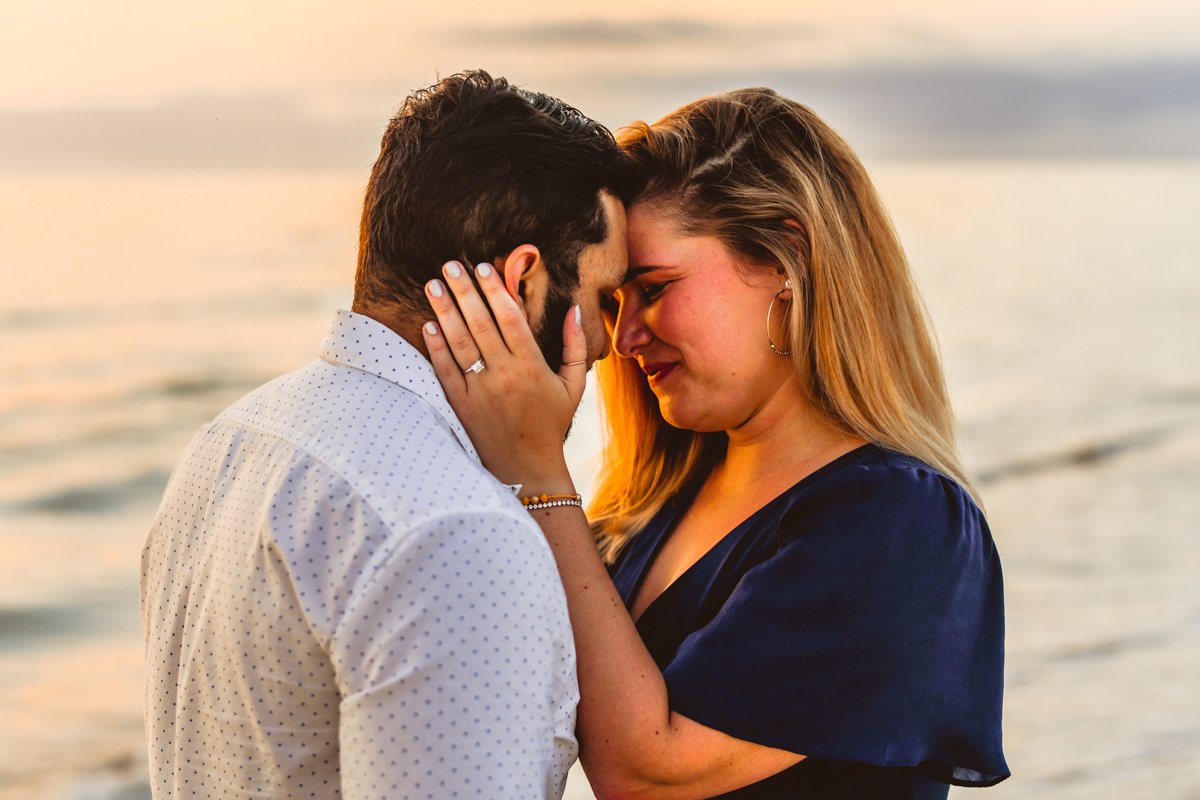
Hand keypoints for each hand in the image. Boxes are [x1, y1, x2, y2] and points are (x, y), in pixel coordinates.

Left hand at [421, 260, 583, 489]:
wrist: (526, 469)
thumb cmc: (551, 424)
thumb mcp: (574, 386)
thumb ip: (575, 346)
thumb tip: (574, 309)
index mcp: (532, 366)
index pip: (510, 318)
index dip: (495, 290)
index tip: (482, 267)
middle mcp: (505, 375)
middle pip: (480, 324)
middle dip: (464, 291)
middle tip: (449, 265)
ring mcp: (481, 391)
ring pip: (459, 343)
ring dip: (444, 311)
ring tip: (432, 285)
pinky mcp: (461, 406)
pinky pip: (446, 371)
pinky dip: (435, 347)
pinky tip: (428, 325)